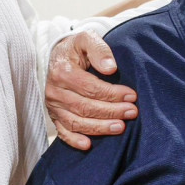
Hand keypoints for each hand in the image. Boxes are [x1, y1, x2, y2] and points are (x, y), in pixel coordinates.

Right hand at [45, 31, 137, 149]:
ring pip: (76, 122)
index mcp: (62, 72)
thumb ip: (99, 49)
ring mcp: (53, 106)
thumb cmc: (77, 48)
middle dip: (111, 112)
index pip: (90, 88)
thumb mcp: (87, 39)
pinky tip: (89, 145)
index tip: (131, 96)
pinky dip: (74, 140)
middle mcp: (54, 91)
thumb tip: (110, 68)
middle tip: (132, 112)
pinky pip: (62, 132)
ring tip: (120, 127)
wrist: (59, 55)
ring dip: (99, 127)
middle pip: (85, 107)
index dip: (112, 94)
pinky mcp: (54, 116)